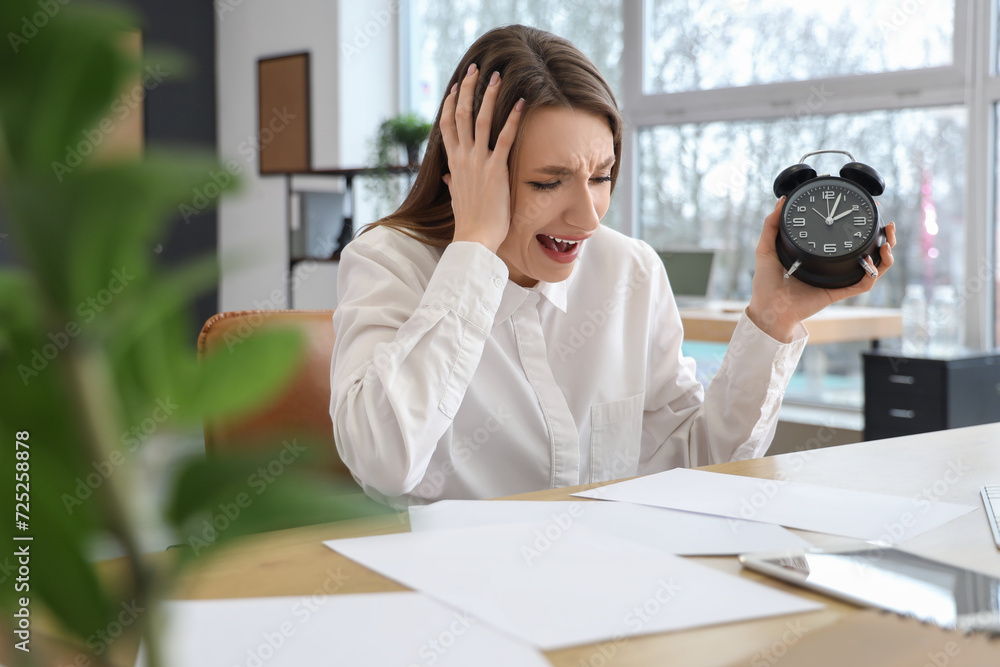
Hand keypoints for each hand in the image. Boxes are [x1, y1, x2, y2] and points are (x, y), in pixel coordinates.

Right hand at [439, 63, 524, 251]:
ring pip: (479, 120)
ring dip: (488, 96)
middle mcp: (462, 158)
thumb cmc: (468, 223)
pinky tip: (520, 104)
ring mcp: (477, 162)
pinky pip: (504, 139)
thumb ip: (452, 185)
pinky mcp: (495, 170)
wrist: (474, 238)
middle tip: (475, 69)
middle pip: (460, 115)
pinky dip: (512, 119)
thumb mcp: (456, 199)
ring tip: (497, 76)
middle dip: (467, 89)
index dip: (450, 104)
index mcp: (453, 164)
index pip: (447, 126)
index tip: (455, 88)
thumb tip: (448, 179)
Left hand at [746, 198, 896, 342]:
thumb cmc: (766, 282)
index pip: (849, 238)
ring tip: (888, 240)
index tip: (870, 207)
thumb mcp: (767, 248)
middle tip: (887, 224)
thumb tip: (781, 200)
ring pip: (874, 267)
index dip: (863, 225)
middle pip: (869, 251)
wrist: (766, 307)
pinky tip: (870, 260)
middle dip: (885, 238)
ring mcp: (838, 279)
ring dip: (887, 254)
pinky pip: (863, 283)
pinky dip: (872, 272)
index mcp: (822, 255)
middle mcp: (834, 266)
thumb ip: (772, 225)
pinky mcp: (838, 292)